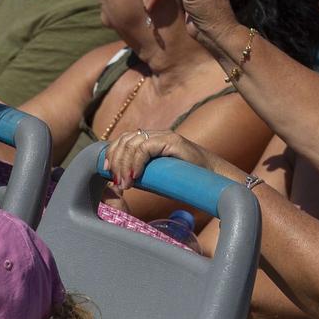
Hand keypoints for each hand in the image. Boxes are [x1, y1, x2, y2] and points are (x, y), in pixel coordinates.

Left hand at [103, 129, 233, 192]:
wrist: (212, 177)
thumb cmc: (186, 180)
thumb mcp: (157, 176)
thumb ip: (142, 174)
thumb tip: (119, 182)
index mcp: (151, 140)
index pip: (124, 139)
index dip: (112, 153)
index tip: (106, 172)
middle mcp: (156, 134)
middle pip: (125, 139)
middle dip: (115, 160)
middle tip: (116, 182)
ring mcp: (164, 136)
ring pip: (132, 143)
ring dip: (124, 165)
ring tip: (125, 184)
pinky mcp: (172, 140)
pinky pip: (146, 148)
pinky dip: (136, 162)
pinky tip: (135, 177)